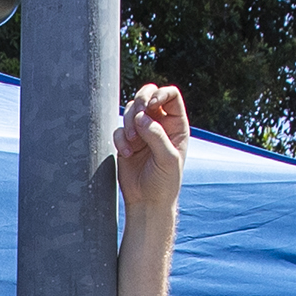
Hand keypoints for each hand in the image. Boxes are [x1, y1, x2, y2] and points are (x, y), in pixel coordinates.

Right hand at [114, 83, 191, 213]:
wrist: (148, 201)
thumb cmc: (165, 182)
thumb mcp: (168, 159)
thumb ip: (157, 136)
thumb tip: (142, 117)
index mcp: (176, 125)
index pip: (171, 95)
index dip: (160, 94)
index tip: (151, 106)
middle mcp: (160, 123)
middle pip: (148, 94)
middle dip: (140, 102)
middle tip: (138, 117)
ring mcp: (142, 131)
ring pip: (131, 109)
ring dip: (128, 122)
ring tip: (132, 143)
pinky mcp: (126, 141)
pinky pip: (119, 129)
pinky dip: (120, 139)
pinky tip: (127, 154)